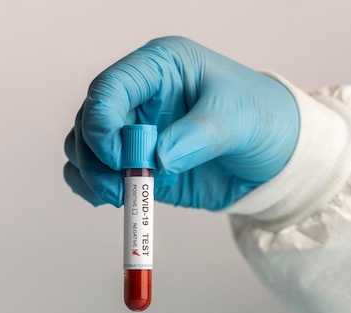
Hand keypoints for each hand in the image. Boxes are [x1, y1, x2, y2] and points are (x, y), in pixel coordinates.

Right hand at [64, 36, 298, 210]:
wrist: (273, 158)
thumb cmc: (261, 120)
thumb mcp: (238, 119)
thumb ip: (197, 136)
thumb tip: (156, 160)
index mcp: (160, 68)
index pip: (110, 87)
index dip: (103, 123)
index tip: (120, 158)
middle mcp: (140, 97)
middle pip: (89, 120)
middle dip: (95, 157)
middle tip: (120, 188)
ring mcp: (134, 132)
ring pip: (84, 147)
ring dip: (92, 175)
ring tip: (120, 197)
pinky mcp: (136, 165)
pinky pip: (95, 172)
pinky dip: (91, 187)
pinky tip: (113, 200)